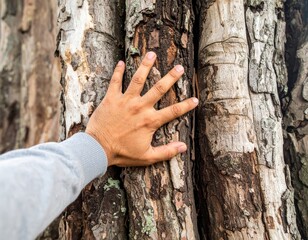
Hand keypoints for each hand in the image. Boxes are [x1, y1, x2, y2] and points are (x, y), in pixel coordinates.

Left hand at [86, 52, 197, 166]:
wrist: (98, 149)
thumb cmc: (122, 153)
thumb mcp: (147, 157)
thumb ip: (166, 152)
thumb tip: (183, 147)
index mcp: (150, 121)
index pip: (173, 111)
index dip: (186, 106)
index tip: (195, 99)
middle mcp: (140, 107)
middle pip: (159, 89)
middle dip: (171, 77)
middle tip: (179, 67)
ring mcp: (125, 101)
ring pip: (138, 80)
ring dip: (146, 66)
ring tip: (152, 54)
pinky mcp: (111, 98)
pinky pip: (115, 82)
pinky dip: (118, 72)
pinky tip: (121, 62)